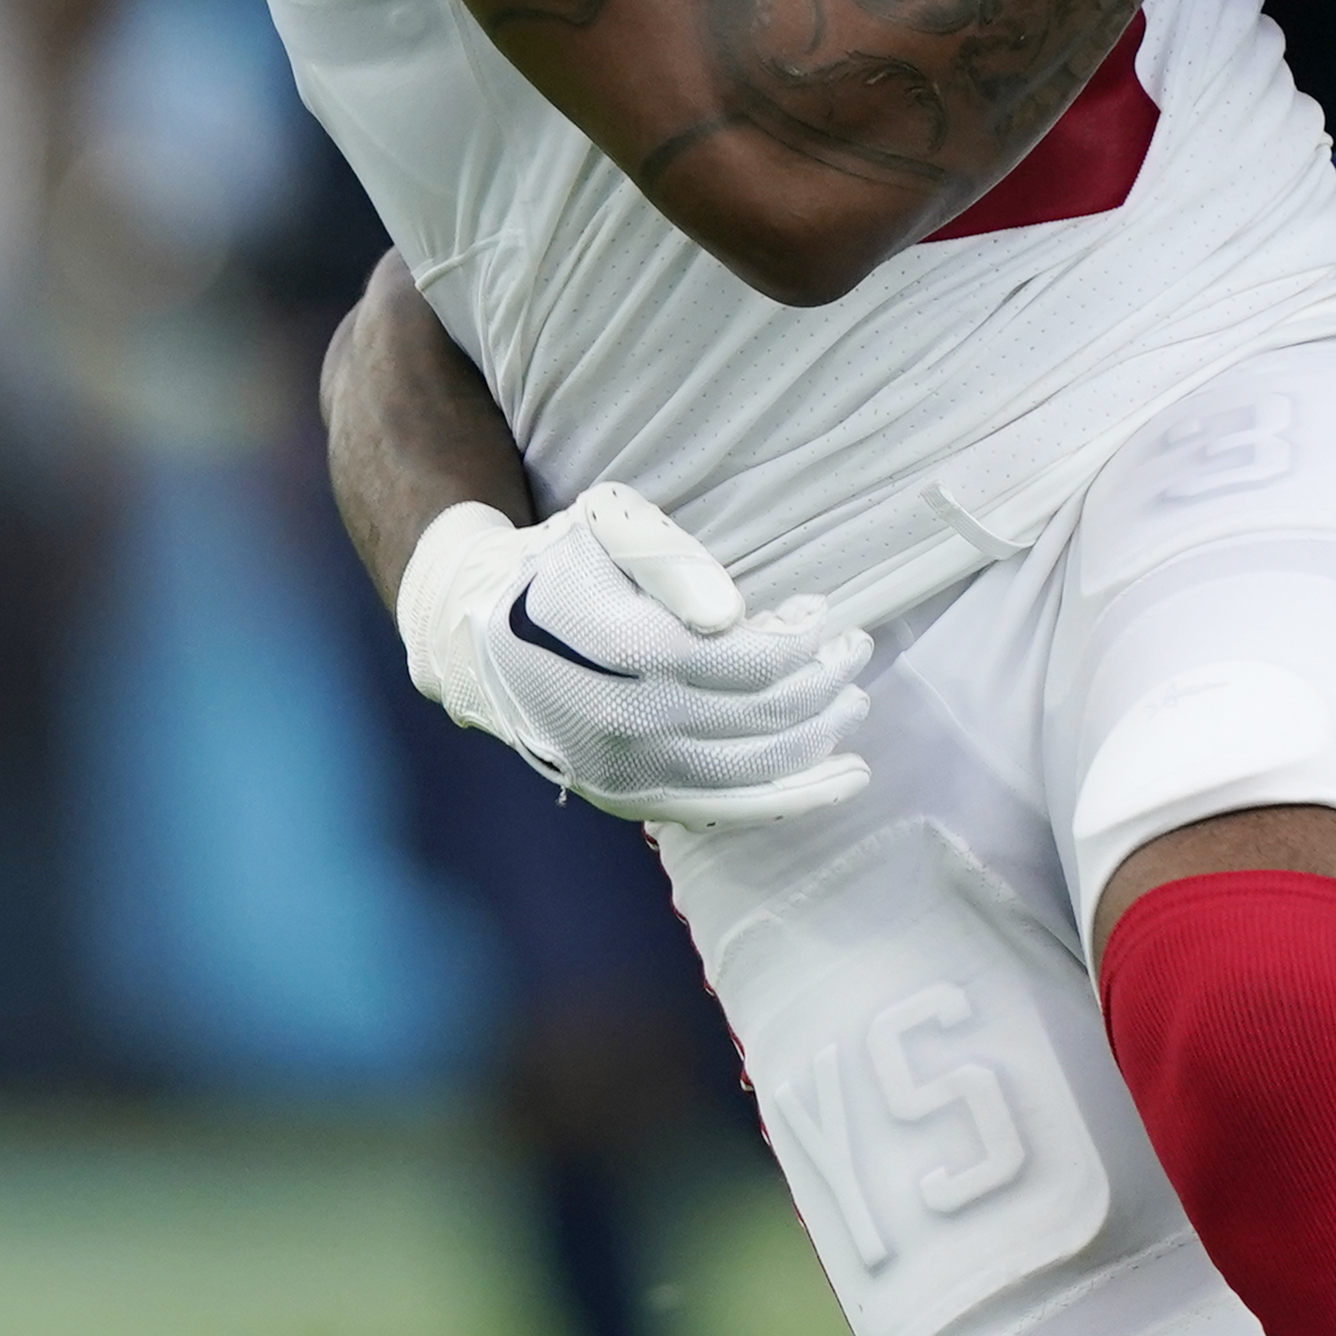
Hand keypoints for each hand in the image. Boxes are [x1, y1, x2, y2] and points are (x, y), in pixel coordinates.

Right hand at [395, 481, 874, 830]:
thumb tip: (733, 616)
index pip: (743, 660)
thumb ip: (670, 558)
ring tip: (853, 703)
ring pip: (751, 767)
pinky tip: (842, 780)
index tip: (823, 614)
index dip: (798, 641)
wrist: (479, 637)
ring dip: (817, 737)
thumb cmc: (556, 565)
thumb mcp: (605, 525)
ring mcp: (622, 769)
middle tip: (856, 650)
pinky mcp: (625, 799)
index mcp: (617, 648)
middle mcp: (619, 720)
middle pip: (757, 715)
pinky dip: (791, 798)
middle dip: (822, 684)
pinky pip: (724, 809)